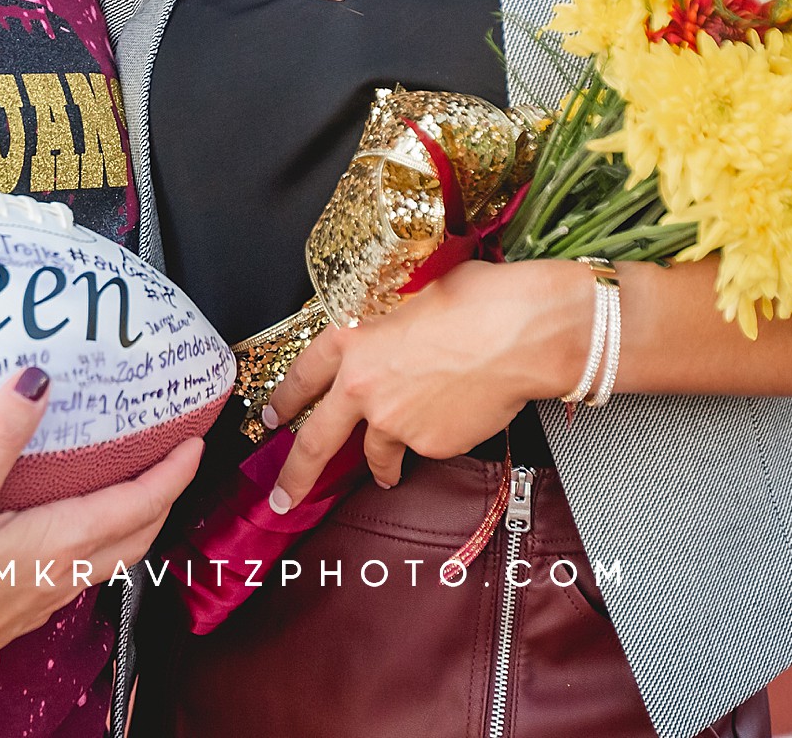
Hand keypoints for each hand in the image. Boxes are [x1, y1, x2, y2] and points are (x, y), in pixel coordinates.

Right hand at [0, 369, 201, 709]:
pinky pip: (79, 572)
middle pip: (137, 535)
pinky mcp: (17, 610)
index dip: (173, 473)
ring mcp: (41, 597)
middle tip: (175, 461)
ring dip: (133, 523)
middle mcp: (61, 574)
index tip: (196, 442)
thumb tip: (35, 380)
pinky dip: (97, 544)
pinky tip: (69, 531)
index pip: (139, 504)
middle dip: (164, 498)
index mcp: (59, 543)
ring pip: (111, 558)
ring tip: (132, 488)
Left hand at [262, 260, 592, 507]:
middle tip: (283, 496)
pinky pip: (423, 447)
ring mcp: (393, 420)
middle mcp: (361, 384)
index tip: (273, 417)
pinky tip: (453, 417)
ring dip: (379, 465)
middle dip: (295, 475)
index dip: (284, 399)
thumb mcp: (409, 295)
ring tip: (386, 473)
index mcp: (351, 337)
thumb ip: (386, 324)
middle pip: (315, 441)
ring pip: (377, 451)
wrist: (519, 331)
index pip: (302, 375)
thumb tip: (389, 329)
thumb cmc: (475, 299)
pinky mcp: (428, 444)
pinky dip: (432, 439)